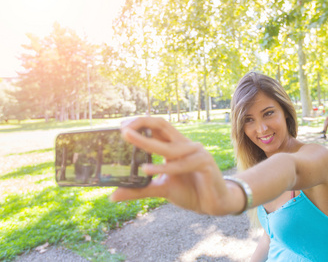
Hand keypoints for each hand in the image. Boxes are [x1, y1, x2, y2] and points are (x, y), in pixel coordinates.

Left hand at [109, 117, 232, 214]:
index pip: (157, 127)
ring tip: (127, 138)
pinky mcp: (205, 163)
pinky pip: (181, 164)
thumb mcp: (160, 189)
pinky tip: (147, 169)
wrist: (214, 204)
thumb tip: (113, 196)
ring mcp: (196, 152)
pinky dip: (163, 167)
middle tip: (122, 128)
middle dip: (142, 123)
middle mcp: (184, 145)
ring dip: (146, 142)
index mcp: (174, 146)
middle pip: (163, 125)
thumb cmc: (190, 191)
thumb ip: (139, 190)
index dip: (140, 123)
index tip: (121, 127)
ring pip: (168, 146)